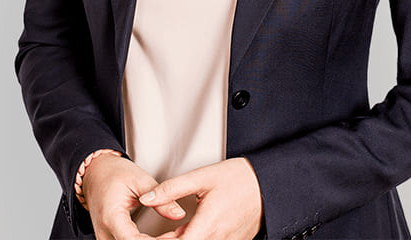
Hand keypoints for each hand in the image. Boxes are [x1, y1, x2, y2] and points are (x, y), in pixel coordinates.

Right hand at [82, 153, 185, 239]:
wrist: (95, 173)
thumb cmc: (114, 173)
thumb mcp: (140, 180)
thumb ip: (160, 197)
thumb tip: (180, 214)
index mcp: (111, 217)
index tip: (174, 237)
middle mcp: (105, 233)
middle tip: (178, 235)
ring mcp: (105, 239)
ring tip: (172, 235)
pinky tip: (161, 238)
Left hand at [139, 157, 262, 239]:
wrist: (267, 184)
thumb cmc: (239, 178)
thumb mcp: (202, 177)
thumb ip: (172, 188)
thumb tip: (147, 198)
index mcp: (208, 225)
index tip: (143, 236)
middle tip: (151, 233)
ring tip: (167, 233)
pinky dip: (195, 239)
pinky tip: (187, 232)